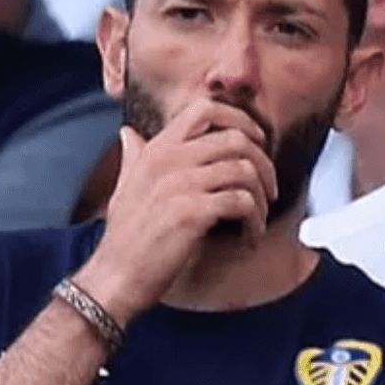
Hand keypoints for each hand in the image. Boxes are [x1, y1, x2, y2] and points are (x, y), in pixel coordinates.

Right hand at [75, 99, 276, 322]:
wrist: (116, 276)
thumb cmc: (125, 237)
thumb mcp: (124, 188)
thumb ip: (134, 157)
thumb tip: (129, 133)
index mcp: (156, 149)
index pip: (206, 108)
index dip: (242, 120)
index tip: (258, 143)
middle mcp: (168, 160)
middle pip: (237, 140)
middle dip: (264, 165)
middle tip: (269, 190)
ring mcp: (179, 185)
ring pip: (245, 172)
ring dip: (263, 199)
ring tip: (257, 220)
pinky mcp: (191, 213)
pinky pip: (243, 204)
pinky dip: (256, 222)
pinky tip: (250, 237)